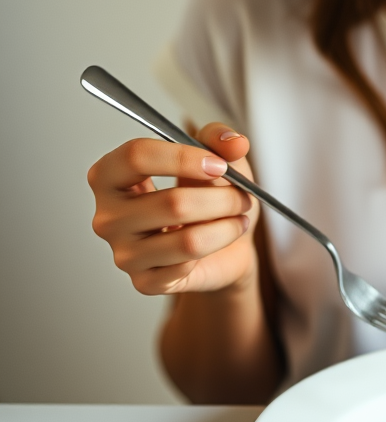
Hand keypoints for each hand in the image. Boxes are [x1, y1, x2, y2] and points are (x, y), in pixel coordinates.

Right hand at [87, 124, 258, 296]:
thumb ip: (221, 138)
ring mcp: (123, 253)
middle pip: (173, 203)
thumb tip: (234, 142)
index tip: (218, 165)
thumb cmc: (210, 195)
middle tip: (242, 196)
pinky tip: (223, 237)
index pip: (135, 156)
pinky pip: (190, 264)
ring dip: (227, 225)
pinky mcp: (144, 282)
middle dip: (222, 198)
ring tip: (238, 216)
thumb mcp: (218, 157)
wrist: (224, 243)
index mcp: (111, 175)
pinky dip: (219, 246)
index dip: (183, 157)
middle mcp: (108, 216)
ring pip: (187, 239)